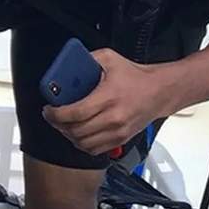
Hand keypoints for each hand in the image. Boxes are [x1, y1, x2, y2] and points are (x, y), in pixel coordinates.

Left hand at [43, 48, 171, 155]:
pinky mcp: (122, 139)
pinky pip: (95, 150)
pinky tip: (78, 134)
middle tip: (52, 116)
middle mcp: (113, 118)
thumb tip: (67, 64)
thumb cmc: (135, 76)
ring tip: (63, 125)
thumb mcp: (109, 58)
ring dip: (68, 136)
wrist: (161, 91)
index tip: (48, 110)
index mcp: (108, 97)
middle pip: (76, 131)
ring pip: (84, 143)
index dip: (55, 114)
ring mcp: (118, 131)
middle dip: (58, 125)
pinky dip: (82, 145)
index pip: (75, 113)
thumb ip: (87, 59)